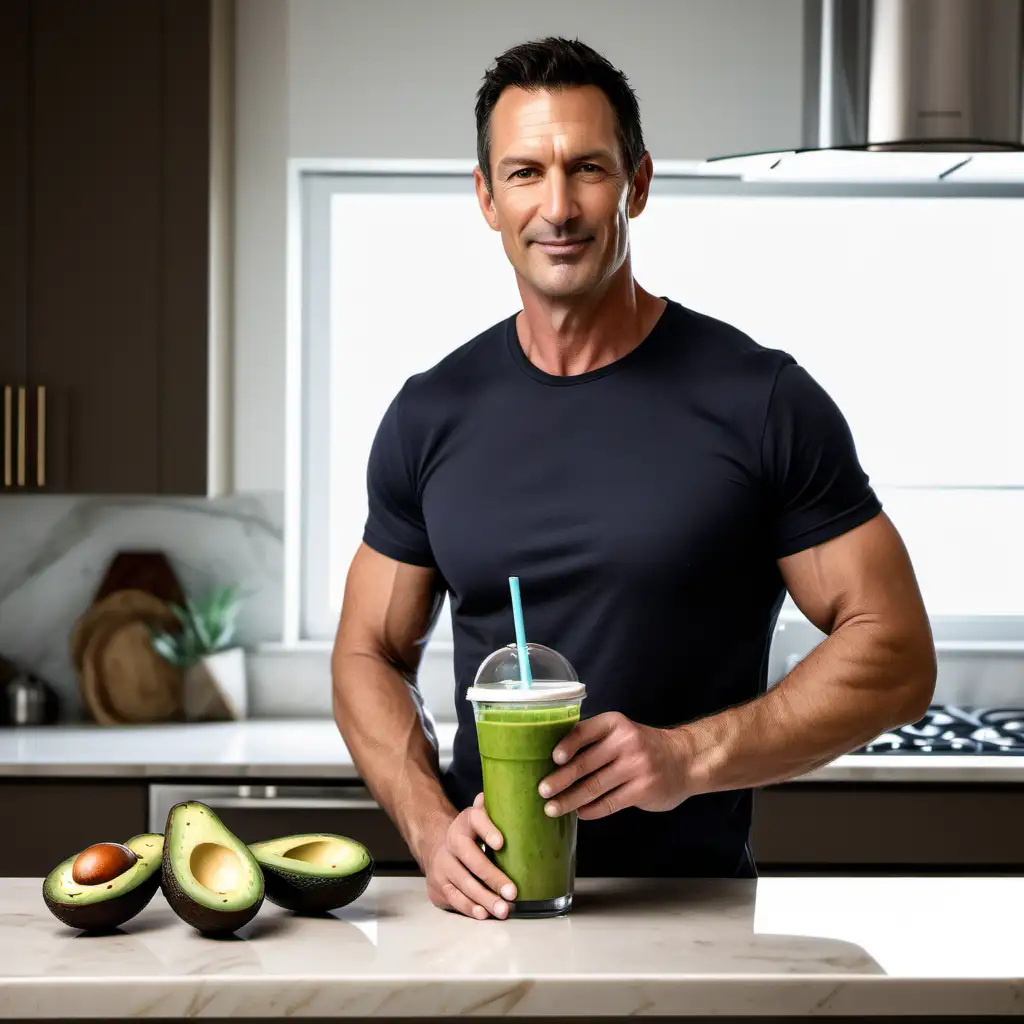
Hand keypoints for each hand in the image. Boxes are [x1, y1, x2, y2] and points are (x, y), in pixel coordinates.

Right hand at [423, 793, 517, 919]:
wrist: (437, 849)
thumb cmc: (470, 837)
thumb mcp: (479, 820)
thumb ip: (493, 811)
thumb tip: (510, 796)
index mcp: (464, 823)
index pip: (476, 820)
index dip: (488, 830)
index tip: (501, 843)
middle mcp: (451, 843)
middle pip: (471, 859)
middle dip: (492, 877)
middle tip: (512, 891)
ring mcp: (442, 866)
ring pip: (463, 883)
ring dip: (484, 898)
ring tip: (503, 909)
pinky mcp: (438, 887)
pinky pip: (454, 899)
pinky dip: (470, 908)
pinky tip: (483, 913)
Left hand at [538, 712, 691, 819]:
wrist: (685, 759)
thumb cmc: (642, 746)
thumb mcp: (622, 732)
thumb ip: (594, 741)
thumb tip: (554, 761)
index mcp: (615, 723)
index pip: (584, 731)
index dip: (566, 745)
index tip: (552, 759)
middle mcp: (626, 742)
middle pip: (585, 763)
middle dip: (560, 780)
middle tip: (541, 791)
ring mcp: (636, 767)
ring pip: (594, 787)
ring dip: (570, 800)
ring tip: (552, 809)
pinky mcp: (643, 790)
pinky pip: (609, 802)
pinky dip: (591, 810)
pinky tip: (580, 813)